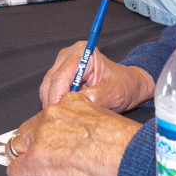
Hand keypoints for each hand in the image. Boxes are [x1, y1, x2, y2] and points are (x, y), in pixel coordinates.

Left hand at [6, 92, 141, 175]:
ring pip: (16, 149)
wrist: (126, 154)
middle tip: (46, 165)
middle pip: (25, 132)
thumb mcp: (99, 119)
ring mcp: (40, 136)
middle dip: (31, 149)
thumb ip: (78, 124)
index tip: (56, 150)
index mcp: (67, 102)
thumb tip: (72, 142)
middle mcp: (50, 114)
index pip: (44, 118)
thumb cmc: (122, 142)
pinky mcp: (35, 158)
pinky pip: (15, 172)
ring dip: (26, 164)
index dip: (46, 138)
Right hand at [38, 41, 154, 111]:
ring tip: (66, 120)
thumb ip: (96, 97)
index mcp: (82, 52)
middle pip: (50, 82)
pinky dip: (55, 104)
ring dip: (54, 104)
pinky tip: (66, 114)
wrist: (128, 85)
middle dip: (54, 103)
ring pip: (47, 89)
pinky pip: (49, 92)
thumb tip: (77, 104)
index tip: (61, 115)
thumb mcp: (114, 93)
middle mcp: (68, 55)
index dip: (58, 97)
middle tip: (62, 122)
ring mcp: (61, 65)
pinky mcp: (59, 76)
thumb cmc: (123, 85)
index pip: (61, 76)